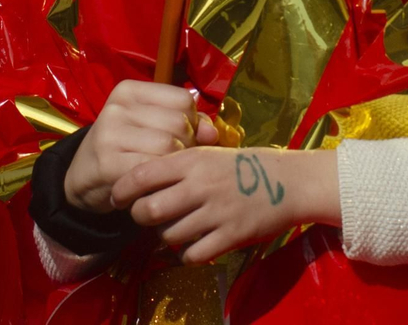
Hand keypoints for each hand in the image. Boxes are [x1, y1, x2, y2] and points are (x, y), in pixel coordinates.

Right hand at [64, 80, 218, 213]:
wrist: (82, 178)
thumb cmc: (125, 149)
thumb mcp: (151, 127)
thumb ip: (186, 124)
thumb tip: (212, 134)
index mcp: (129, 90)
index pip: (183, 100)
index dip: (192, 123)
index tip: (179, 138)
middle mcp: (117, 107)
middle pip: (179, 124)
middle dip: (185, 146)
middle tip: (171, 161)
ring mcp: (109, 133)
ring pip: (169, 146)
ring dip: (173, 165)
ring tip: (162, 172)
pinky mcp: (107, 162)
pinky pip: (152, 169)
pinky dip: (159, 180)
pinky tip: (153, 185)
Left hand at [112, 147, 338, 264]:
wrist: (290, 182)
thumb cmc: (245, 166)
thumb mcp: (210, 153)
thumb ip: (179, 164)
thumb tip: (141, 177)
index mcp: (193, 160)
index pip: (142, 174)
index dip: (122, 189)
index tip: (118, 198)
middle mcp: (200, 185)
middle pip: (148, 210)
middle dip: (140, 217)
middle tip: (147, 216)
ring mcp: (216, 212)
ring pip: (168, 235)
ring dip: (166, 237)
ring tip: (176, 229)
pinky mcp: (230, 236)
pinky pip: (192, 255)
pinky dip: (187, 255)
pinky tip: (194, 246)